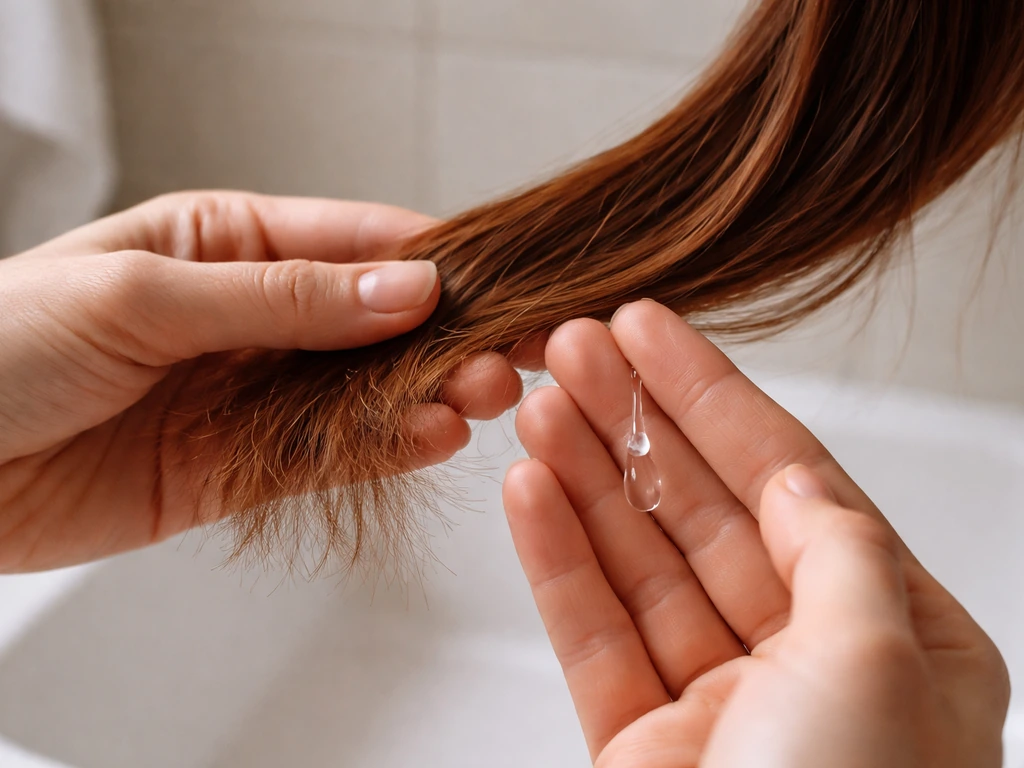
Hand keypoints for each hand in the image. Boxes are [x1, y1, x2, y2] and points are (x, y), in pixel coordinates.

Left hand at [0, 192, 522, 571]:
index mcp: (223, 242)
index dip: (428, 261)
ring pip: (358, 390)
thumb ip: (280, 298)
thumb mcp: (142, 293)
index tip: (492, 283)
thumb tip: (403, 285)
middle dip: (439, 335)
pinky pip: (324, 454)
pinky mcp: (237, 468)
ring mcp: (247, 395)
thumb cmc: (1, 344)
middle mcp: (247, 317)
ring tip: (481, 396)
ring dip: (423, 393)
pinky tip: (430, 438)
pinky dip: (381, 449)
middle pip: (369, 321)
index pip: (349, 240)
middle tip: (500, 353)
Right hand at [503, 301, 1008, 766]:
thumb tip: (796, 476)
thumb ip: (842, 546)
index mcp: (894, 635)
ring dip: (584, 475)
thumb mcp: (886, 658)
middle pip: (703, 508)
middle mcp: (806, 661)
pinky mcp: (640, 747)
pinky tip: (527, 490)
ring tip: (536, 399)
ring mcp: (716, 703)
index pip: (792, 479)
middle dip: (636, 421)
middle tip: (573, 346)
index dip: (714, 394)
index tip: (650, 328)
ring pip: (637, 561)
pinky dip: (555, 558)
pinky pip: (591, 631)